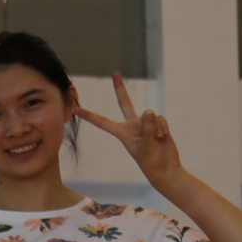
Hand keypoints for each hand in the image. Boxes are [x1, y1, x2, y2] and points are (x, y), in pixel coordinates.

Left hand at [75, 73, 182, 189]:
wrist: (165, 167)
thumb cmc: (150, 160)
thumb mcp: (145, 145)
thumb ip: (147, 127)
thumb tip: (149, 111)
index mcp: (121, 132)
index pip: (102, 122)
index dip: (89, 115)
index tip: (76, 109)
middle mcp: (131, 125)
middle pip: (124, 103)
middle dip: (120, 88)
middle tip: (115, 74)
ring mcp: (145, 124)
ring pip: (150, 114)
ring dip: (156, 126)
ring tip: (157, 139)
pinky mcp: (157, 124)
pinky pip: (160, 118)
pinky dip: (163, 127)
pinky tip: (164, 136)